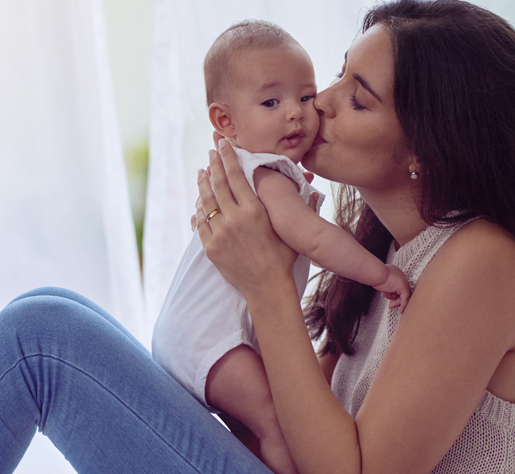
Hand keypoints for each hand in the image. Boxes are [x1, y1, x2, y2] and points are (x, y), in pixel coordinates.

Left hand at [195, 140, 297, 296]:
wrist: (267, 288)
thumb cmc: (283, 259)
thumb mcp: (290, 230)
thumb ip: (300, 207)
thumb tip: (314, 190)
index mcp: (254, 210)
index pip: (236, 175)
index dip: (228, 157)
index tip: (223, 144)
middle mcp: (234, 218)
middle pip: (218, 183)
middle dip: (214, 164)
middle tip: (211, 153)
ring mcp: (220, 233)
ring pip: (205, 201)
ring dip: (202, 184)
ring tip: (201, 173)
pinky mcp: (210, 247)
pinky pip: (200, 223)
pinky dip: (199, 210)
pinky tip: (199, 203)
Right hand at [375, 264, 411, 312]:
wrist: (376, 273)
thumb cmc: (375, 276)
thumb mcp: (381, 282)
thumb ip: (386, 286)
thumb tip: (385, 292)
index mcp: (395, 273)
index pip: (398, 287)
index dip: (394, 295)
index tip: (390, 301)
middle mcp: (400, 276)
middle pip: (401, 292)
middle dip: (396, 300)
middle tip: (391, 305)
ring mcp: (403, 281)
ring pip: (404, 296)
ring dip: (396, 302)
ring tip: (390, 305)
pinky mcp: (404, 287)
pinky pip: (406, 299)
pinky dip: (403, 306)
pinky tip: (401, 311)